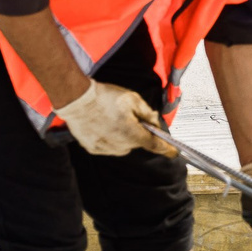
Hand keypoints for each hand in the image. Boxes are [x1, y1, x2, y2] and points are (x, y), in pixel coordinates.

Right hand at [56, 81, 171, 157]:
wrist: (77, 100)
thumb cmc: (106, 97)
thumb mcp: (133, 100)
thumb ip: (148, 113)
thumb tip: (155, 123)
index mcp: (132, 134)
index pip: (155, 145)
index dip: (166, 149)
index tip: (174, 153)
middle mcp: (119, 145)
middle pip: (137, 143)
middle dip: (139, 132)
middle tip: (131, 117)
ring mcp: (105, 149)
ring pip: (123, 146)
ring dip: (124, 136)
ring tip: (115, 119)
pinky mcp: (92, 148)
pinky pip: (109, 146)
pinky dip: (111, 138)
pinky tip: (104, 124)